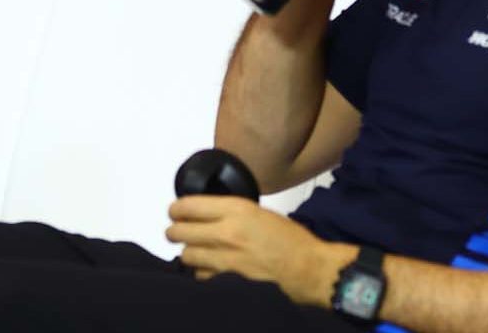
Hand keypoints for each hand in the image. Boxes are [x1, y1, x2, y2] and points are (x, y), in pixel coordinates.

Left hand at [165, 195, 351, 306]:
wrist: (311, 269)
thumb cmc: (292, 241)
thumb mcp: (260, 213)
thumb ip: (230, 213)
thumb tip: (206, 215)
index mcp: (236, 210)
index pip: (187, 206)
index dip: (176, 209)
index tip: (175, 212)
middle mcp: (226, 232)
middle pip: (178, 232)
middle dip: (176, 232)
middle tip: (179, 233)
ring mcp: (226, 259)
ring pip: (187, 255)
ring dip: (190, 253)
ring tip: (197, 253)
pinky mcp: (229, 281)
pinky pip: (201, 276)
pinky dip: (202, 273)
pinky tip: (210, 270)